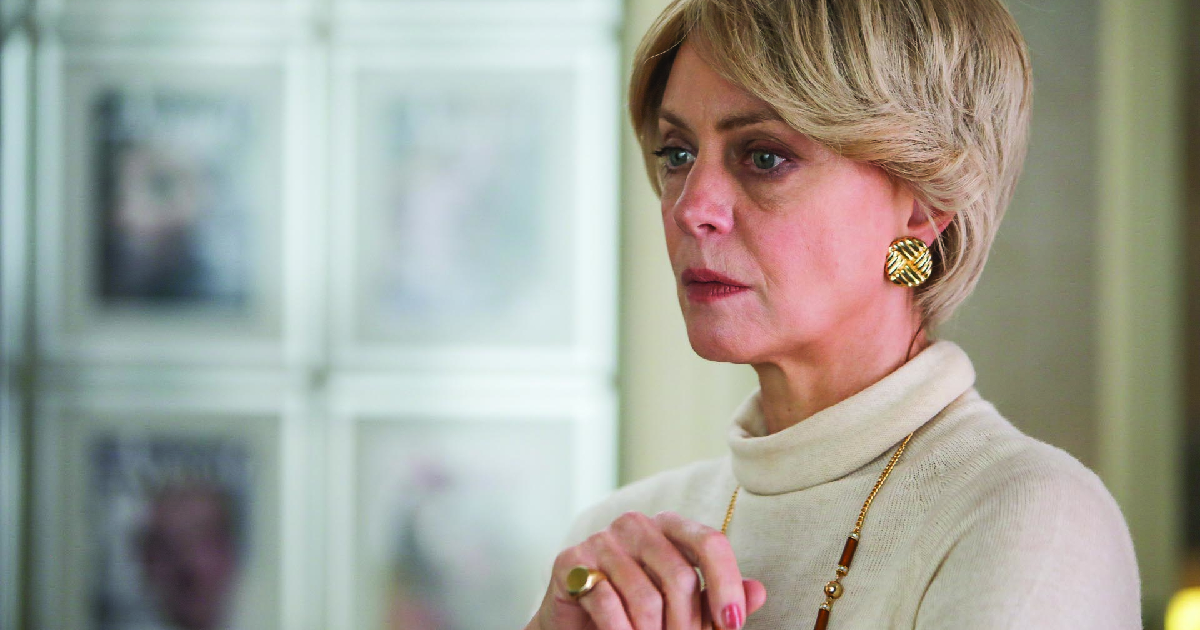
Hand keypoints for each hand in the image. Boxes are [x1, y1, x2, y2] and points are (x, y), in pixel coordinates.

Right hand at [527, 511, 766, 629]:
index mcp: (670, 527)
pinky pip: (607, 603)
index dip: (726, 586)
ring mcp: (601, 539)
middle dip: (688, 626)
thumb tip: (758, 592)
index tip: (733, 626)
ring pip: (645, 598)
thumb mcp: (686, 610)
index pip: (710, 542)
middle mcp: (636, 525)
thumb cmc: (639, 615)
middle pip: (680, 576)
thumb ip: (720, 600)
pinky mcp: (570, 561)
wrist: (578, 626)